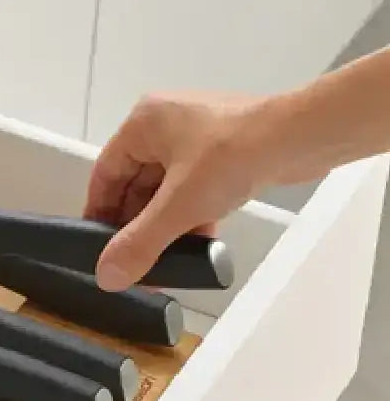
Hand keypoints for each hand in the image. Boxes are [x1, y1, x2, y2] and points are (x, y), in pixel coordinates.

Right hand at [84, 91, 275, 290]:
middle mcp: (164, 123)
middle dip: (135, 224)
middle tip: (133, 260)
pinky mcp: (224, 148)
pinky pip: (193, 185)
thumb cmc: (233, 156)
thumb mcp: (179, 206)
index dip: (98, 212)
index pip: (105, 173)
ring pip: (166, 187)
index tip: (96, 246)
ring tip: (163, 258)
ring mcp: (196, 134)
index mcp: (143, 123)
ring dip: (164, 223)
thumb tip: (106, 277)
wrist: (303, 136)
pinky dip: (190, 213)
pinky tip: (196, 243)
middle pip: (135, 182)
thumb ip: (140, 244)